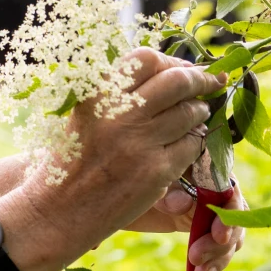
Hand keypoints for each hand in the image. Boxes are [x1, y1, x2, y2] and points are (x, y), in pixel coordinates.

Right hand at [38, 49, 223, 233]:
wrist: (58, 211)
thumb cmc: (70, 161)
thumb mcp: (84, 116)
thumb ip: (118, 93)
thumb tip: (168, 72)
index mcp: (96, 93)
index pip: (147, 59)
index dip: (173, 62)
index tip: (185, 69)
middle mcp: (118, 112)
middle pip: (177, 81)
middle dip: (201, 80)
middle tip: (212, 83)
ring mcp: (139, 142)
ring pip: (190, 113)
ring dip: (198, 113)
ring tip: (194, 117)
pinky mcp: (156, 170)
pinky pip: (191, 146)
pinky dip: (191, 144)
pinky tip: (181, 147)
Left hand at [125, 184, 247, 270]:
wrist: (121, 201)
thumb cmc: (132, 184)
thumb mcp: (146, 186)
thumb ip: (165, 192)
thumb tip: (181, 203)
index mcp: (203, 169)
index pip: (229, 189)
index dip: (229, 212)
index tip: (218, 235)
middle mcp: (213, 189)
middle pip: (233, 215)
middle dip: (220, 240)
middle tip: (196, 256)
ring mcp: (211, 211)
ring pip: (231, 235)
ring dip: (219, 256)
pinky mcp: (205, 231)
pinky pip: (219, 248)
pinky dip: (214, 263)